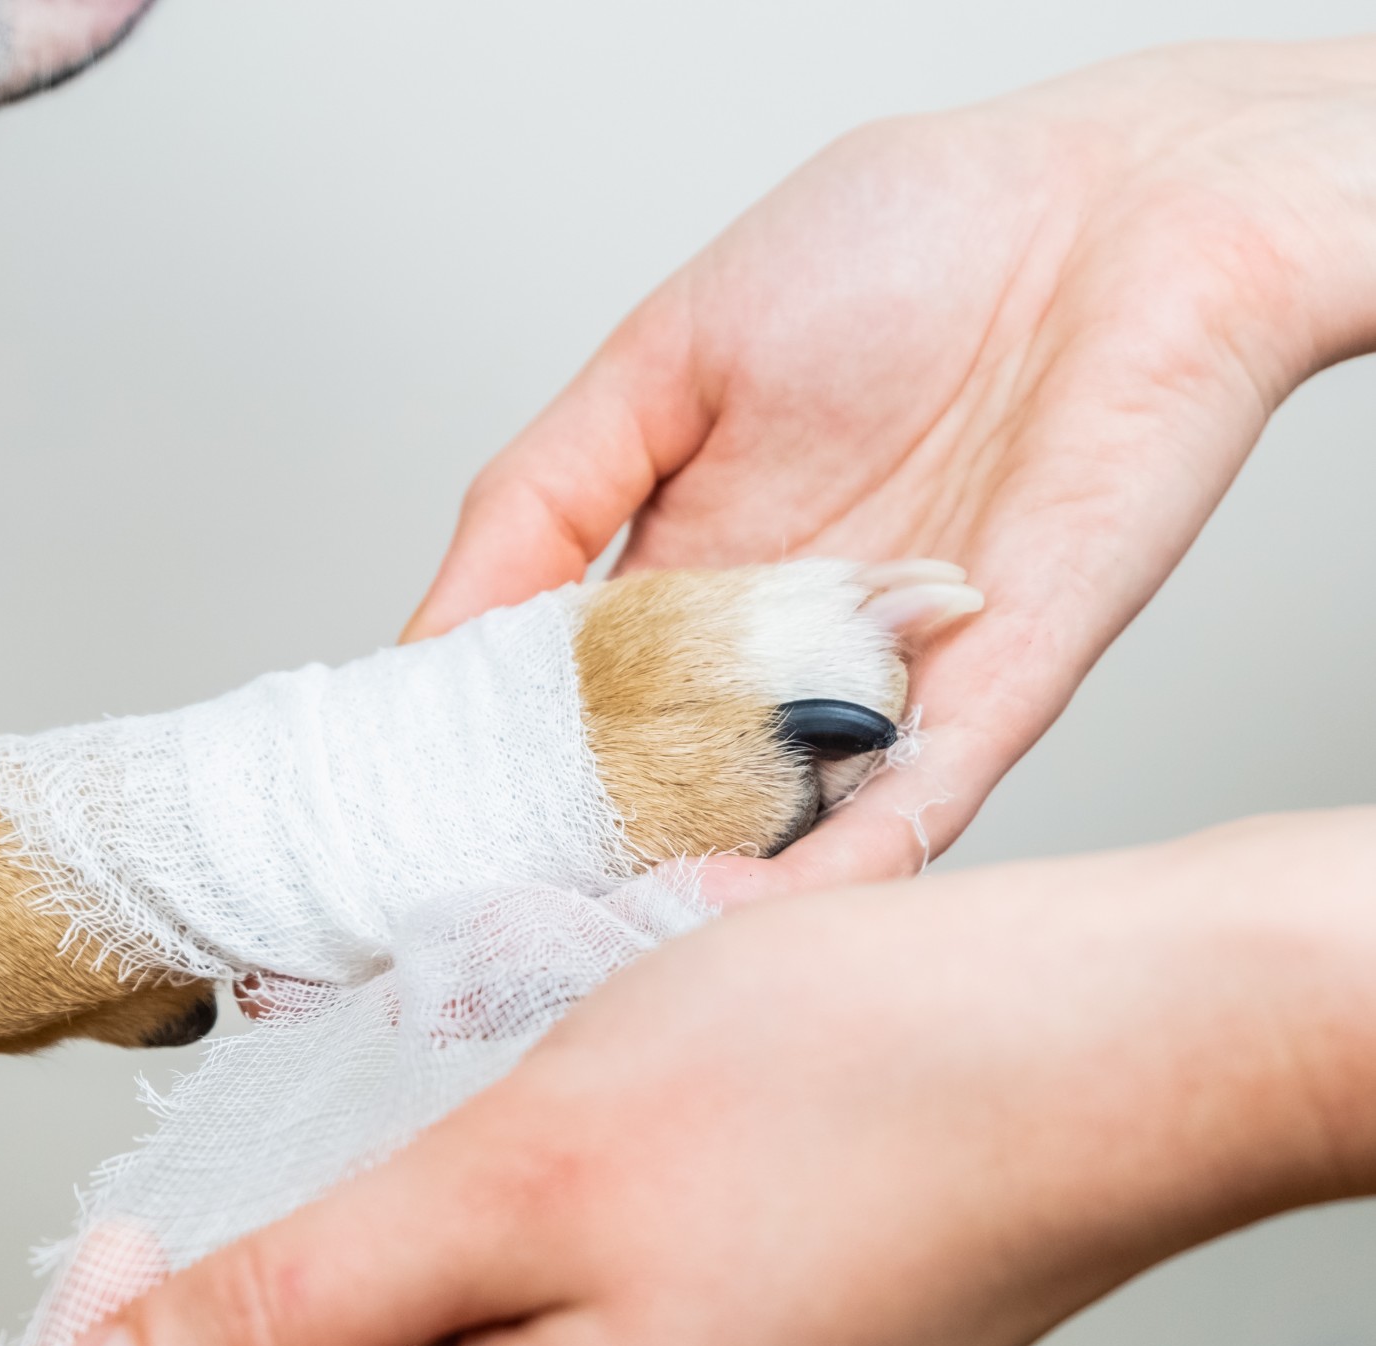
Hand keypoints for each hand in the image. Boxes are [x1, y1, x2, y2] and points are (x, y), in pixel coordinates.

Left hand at [16, 809, 1375, 1345]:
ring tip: (431, 1142)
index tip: (119, 1259)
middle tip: (272, 1165)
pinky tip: (527, 1154)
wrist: (1083, 1054)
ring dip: (389, 1270)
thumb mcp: (514, 1179)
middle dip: (262, 1320)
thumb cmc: (845, 1101)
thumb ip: (295, 1313)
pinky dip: (492, 1250)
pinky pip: (545, 1338)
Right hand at [404, 39, 1375, 903]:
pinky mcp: (996, 701)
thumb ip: (544, 499)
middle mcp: (781, 655)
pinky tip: (723, 914)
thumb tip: (425, 642)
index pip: (574, 711)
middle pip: (661, 794)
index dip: (495, 776)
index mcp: (692, 578)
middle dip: (575, 865)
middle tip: (469, 934)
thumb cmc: (900, 246)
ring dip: (681, 897)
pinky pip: (904, 813)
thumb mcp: (662, 358)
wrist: (1114, 213)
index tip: (412, 836)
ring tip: (572, 953)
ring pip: (774, 836)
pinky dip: (821, 874)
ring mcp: (885, 689)